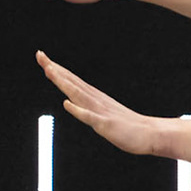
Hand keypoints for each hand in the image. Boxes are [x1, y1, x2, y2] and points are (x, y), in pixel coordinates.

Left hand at [37, 52, 163, 155]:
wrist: (151, 134)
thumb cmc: (128, 126)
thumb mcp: (103, 114)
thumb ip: (87, 107)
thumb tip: (70, 100)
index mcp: (94, 98)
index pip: (72, 81)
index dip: (56, 70)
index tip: (43, 58)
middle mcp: (96, 100)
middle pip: (72, 82)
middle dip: (55, 69)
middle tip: (40, 55)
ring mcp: (101, 112)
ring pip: (78, 94)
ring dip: (63, 83)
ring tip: (50, 71)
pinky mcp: (106, 125)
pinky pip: (90, 117)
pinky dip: (78, 110)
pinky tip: (67, 103)